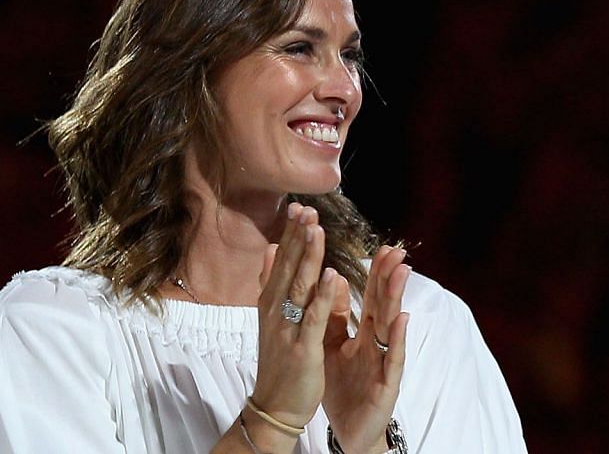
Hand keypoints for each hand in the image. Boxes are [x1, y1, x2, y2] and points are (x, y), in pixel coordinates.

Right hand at [251, 201, 332, 432]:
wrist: (274, 406)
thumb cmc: (278, 360)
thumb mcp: (271, 318)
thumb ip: (272, 283)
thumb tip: (271, 249)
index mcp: (272, 303)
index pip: (283, 261)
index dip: (291, 234)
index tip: (299, 206)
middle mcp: (276, 312)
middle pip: (289, 268)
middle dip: (298, 237)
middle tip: (306, 208)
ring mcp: (289, 329)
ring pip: (300, 287)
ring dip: (308, 257)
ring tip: (315, 229)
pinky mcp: (303, 347)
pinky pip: (315, 318)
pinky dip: (323, 296)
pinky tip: (332, 274)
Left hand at [322, 242, 409, 453]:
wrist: (349, 431)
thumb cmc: (344, 389)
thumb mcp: (332, 347)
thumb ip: (335, 316)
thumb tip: (335, 279)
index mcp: (364, 334)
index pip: (371, 298)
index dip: (376, 273)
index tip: (381, 247)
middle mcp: (378, 343)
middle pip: (384, 304)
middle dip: (389, 277)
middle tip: (396, 250)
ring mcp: (384, 361)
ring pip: (392, 325)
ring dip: (397, 297)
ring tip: (401, 272)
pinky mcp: (387, 382)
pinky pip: (393, 357)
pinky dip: (398, 338)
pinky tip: (403, 319)